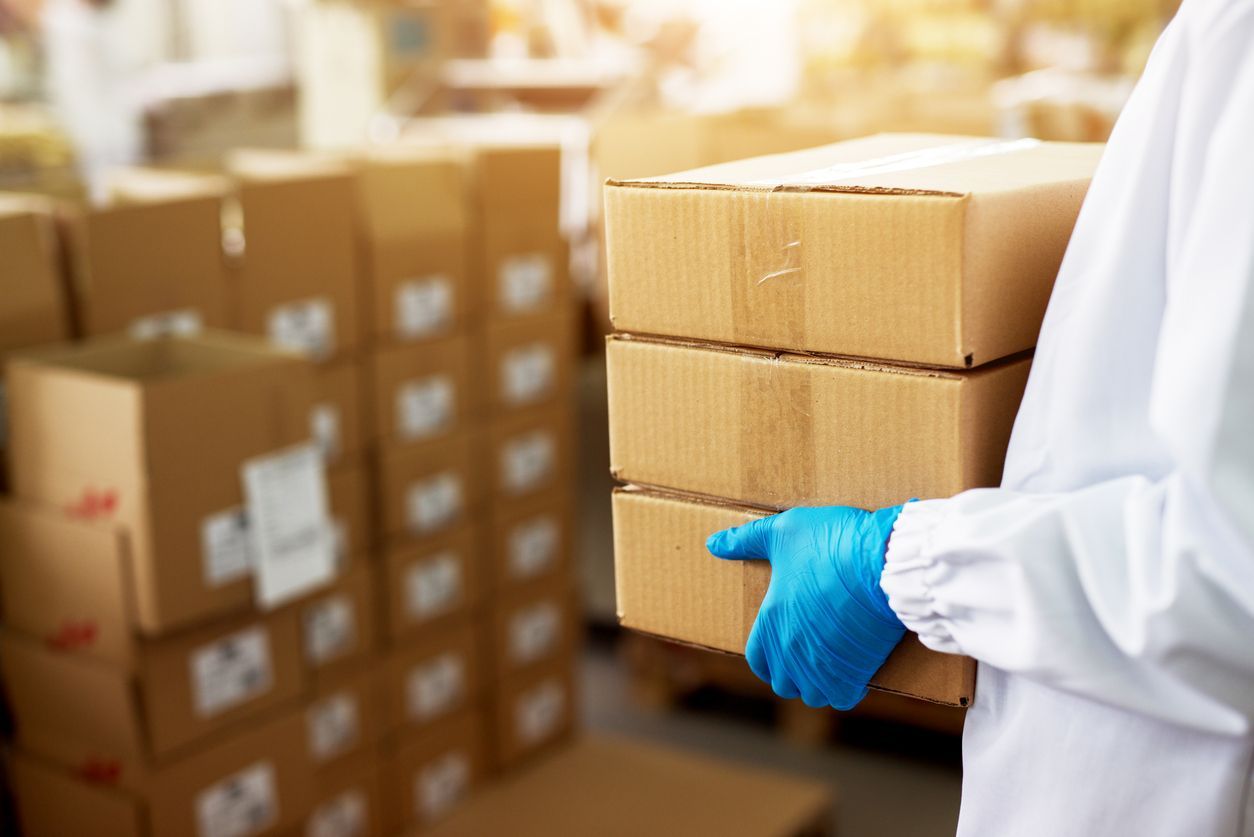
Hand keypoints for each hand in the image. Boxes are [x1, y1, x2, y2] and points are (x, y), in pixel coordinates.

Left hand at [706, 505, 906, 709]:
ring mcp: (822, 663)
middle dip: (793, 674)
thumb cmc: (830, 541)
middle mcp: (792, 648)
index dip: (767, 658)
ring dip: (818, 684)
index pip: (758, 659)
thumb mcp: (783, 529)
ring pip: (813, 694)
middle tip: (809, 655)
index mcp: (772, 619)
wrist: (879, 560)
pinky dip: (846, 690)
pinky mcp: (854, 670)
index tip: (781, 650)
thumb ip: (746, 540)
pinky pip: (842, 697)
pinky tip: (853, 672)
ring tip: (830, 665)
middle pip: (784, 683)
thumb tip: (712, 544)